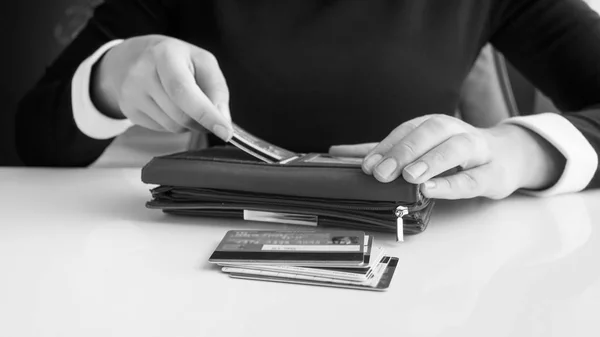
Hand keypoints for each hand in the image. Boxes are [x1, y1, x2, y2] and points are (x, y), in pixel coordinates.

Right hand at [91, 35, 231, 139]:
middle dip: (202, 121)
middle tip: (211, 115)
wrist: (131, 57)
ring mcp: (132, 94)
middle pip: (181, 115)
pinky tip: (170, 106)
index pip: (184, 91)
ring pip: (173, 126)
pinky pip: (162, 129)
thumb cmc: (176, 59)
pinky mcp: (130, 110)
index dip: (206, 114)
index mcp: (165, 55)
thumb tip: (224, 120)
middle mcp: (143, 73)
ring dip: (188, 123)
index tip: (225, 131)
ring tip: (185, 103)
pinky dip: (174, 123)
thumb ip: (217, 89)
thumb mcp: (202, 61)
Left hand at [330, 114, 564, 199]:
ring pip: (456, 148)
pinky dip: (453, 183)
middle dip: (404, 151)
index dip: (387, 146)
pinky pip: (474, 177)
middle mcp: (455, 131)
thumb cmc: (456, 154)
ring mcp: (477, 150)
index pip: (408, 129)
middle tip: (381, 173)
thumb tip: (336, 153)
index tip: (367, 166)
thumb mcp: (419, 149)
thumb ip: (383, 152)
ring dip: (431, 160)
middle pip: (430, 132)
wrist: (506, 157)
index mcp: (434, 125)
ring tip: (410, 177)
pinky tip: (433, 189)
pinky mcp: (493, 173)